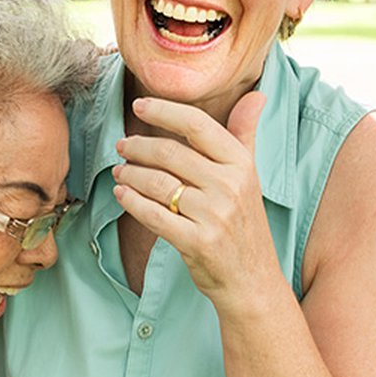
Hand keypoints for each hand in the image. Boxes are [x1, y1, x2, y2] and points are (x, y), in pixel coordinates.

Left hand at [111, 92, 279, 303]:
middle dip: (137, 147)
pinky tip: (120, 194)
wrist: (253, 281)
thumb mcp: (251, 178)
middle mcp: (231, 186)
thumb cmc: (245, 225)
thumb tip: (257, 95)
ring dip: (130, 174)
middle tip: (122, 146)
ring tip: (119, 171)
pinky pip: (153, 214)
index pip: (197, 125)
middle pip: (170, 153)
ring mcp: (214, 216)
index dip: (164, 111)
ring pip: (157, 182)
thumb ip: (245, 135)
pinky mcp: (197, 242)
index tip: (139, 104)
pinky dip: (131, 201)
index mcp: (242, 165)